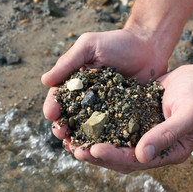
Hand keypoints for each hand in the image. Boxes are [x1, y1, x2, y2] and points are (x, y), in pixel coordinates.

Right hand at [42, 28, 177, 171]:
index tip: (51, 115)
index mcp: (76, 83)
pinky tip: (100, 149)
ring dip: (80, 139)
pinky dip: (103, 140)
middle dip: (64, 127)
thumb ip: (68, 62)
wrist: (148, 45)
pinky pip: (111, 130)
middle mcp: (88, 98)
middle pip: (71, 117)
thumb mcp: (88, 46)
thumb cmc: (116, 42)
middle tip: (62, 135)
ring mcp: (105, 108)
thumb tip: (44, 81)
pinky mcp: (122, 115)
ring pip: (88, 128)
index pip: (60, 97)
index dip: (54, 107)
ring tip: (76, 148)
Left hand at [77, 65, 192, 172]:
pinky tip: (83, 120)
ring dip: (95, 142)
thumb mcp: (188, 115)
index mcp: (168, 153)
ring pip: (115, 143)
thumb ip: (166, 134)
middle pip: (121, 157)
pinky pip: (115, 125)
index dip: (114, 156)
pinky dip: (100, 125)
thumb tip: (142, 155)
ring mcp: (143, 133)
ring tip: (73, 140)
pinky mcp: (135, 119)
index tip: (94, 150)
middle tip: (76, 150)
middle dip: (98, 154)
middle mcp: (153, 147)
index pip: (137, 160)